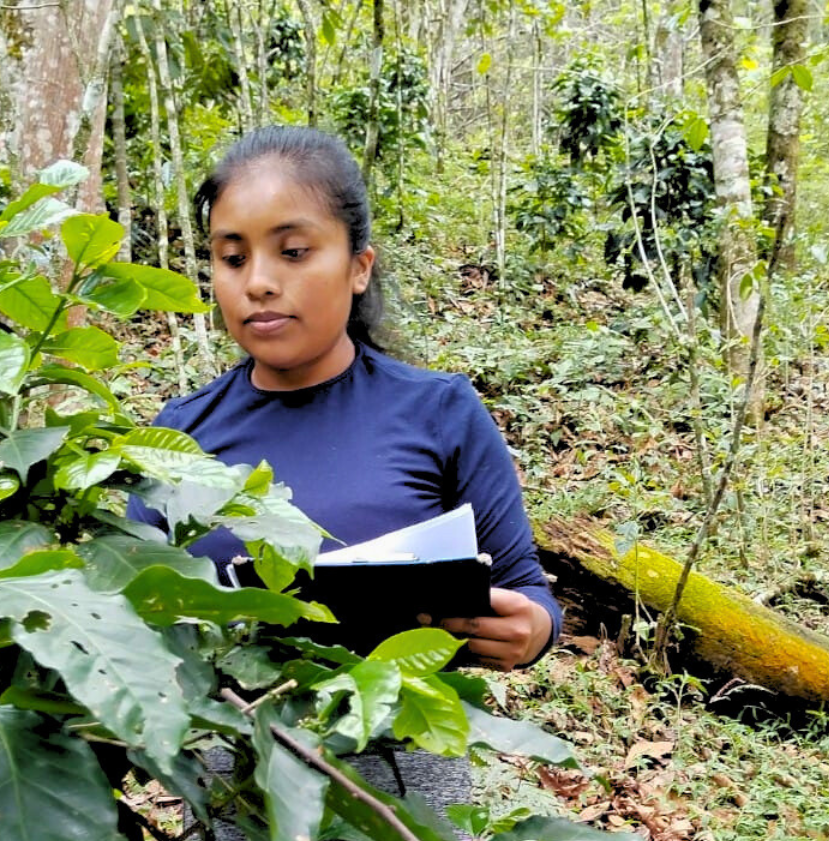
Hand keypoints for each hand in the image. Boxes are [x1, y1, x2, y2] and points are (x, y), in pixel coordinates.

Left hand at [420, 588, 552, 671]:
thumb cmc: (512, 609)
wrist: (538, 630)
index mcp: (518, 605)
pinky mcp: (507, 666)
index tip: (438, 605)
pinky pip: (478, 659)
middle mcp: (518, 630)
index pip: (484, 601)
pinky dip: (465, 652)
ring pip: (473, 646)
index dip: (460, 603)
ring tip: (437, 633)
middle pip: (474, 627)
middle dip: (449, 623)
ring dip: (454, 640)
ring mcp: (514, 652)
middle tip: (428, 619)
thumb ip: (485, 599)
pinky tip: (455, 645)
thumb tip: (448, 602)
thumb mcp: (506, 598)